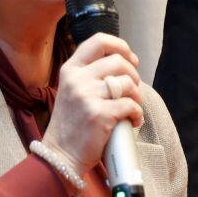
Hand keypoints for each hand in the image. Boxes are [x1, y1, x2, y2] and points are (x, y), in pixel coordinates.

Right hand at [41, 32, 142, 172]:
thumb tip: (125, 63)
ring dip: (137, 96)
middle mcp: (77, 79)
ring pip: (127, 83)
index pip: (99, 41)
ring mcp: (87, 96)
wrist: (60, 155)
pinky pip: (131, 106)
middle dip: (133, 75)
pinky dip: (137, 114)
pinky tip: (132, 121)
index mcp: (70, 69)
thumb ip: (90, 75)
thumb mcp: (72, 91)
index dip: (120, 46)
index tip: (130, 60)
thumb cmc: (72, 125)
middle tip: (133, 91)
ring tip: (132, 108)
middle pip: (118, 61)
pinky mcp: (99, 114)